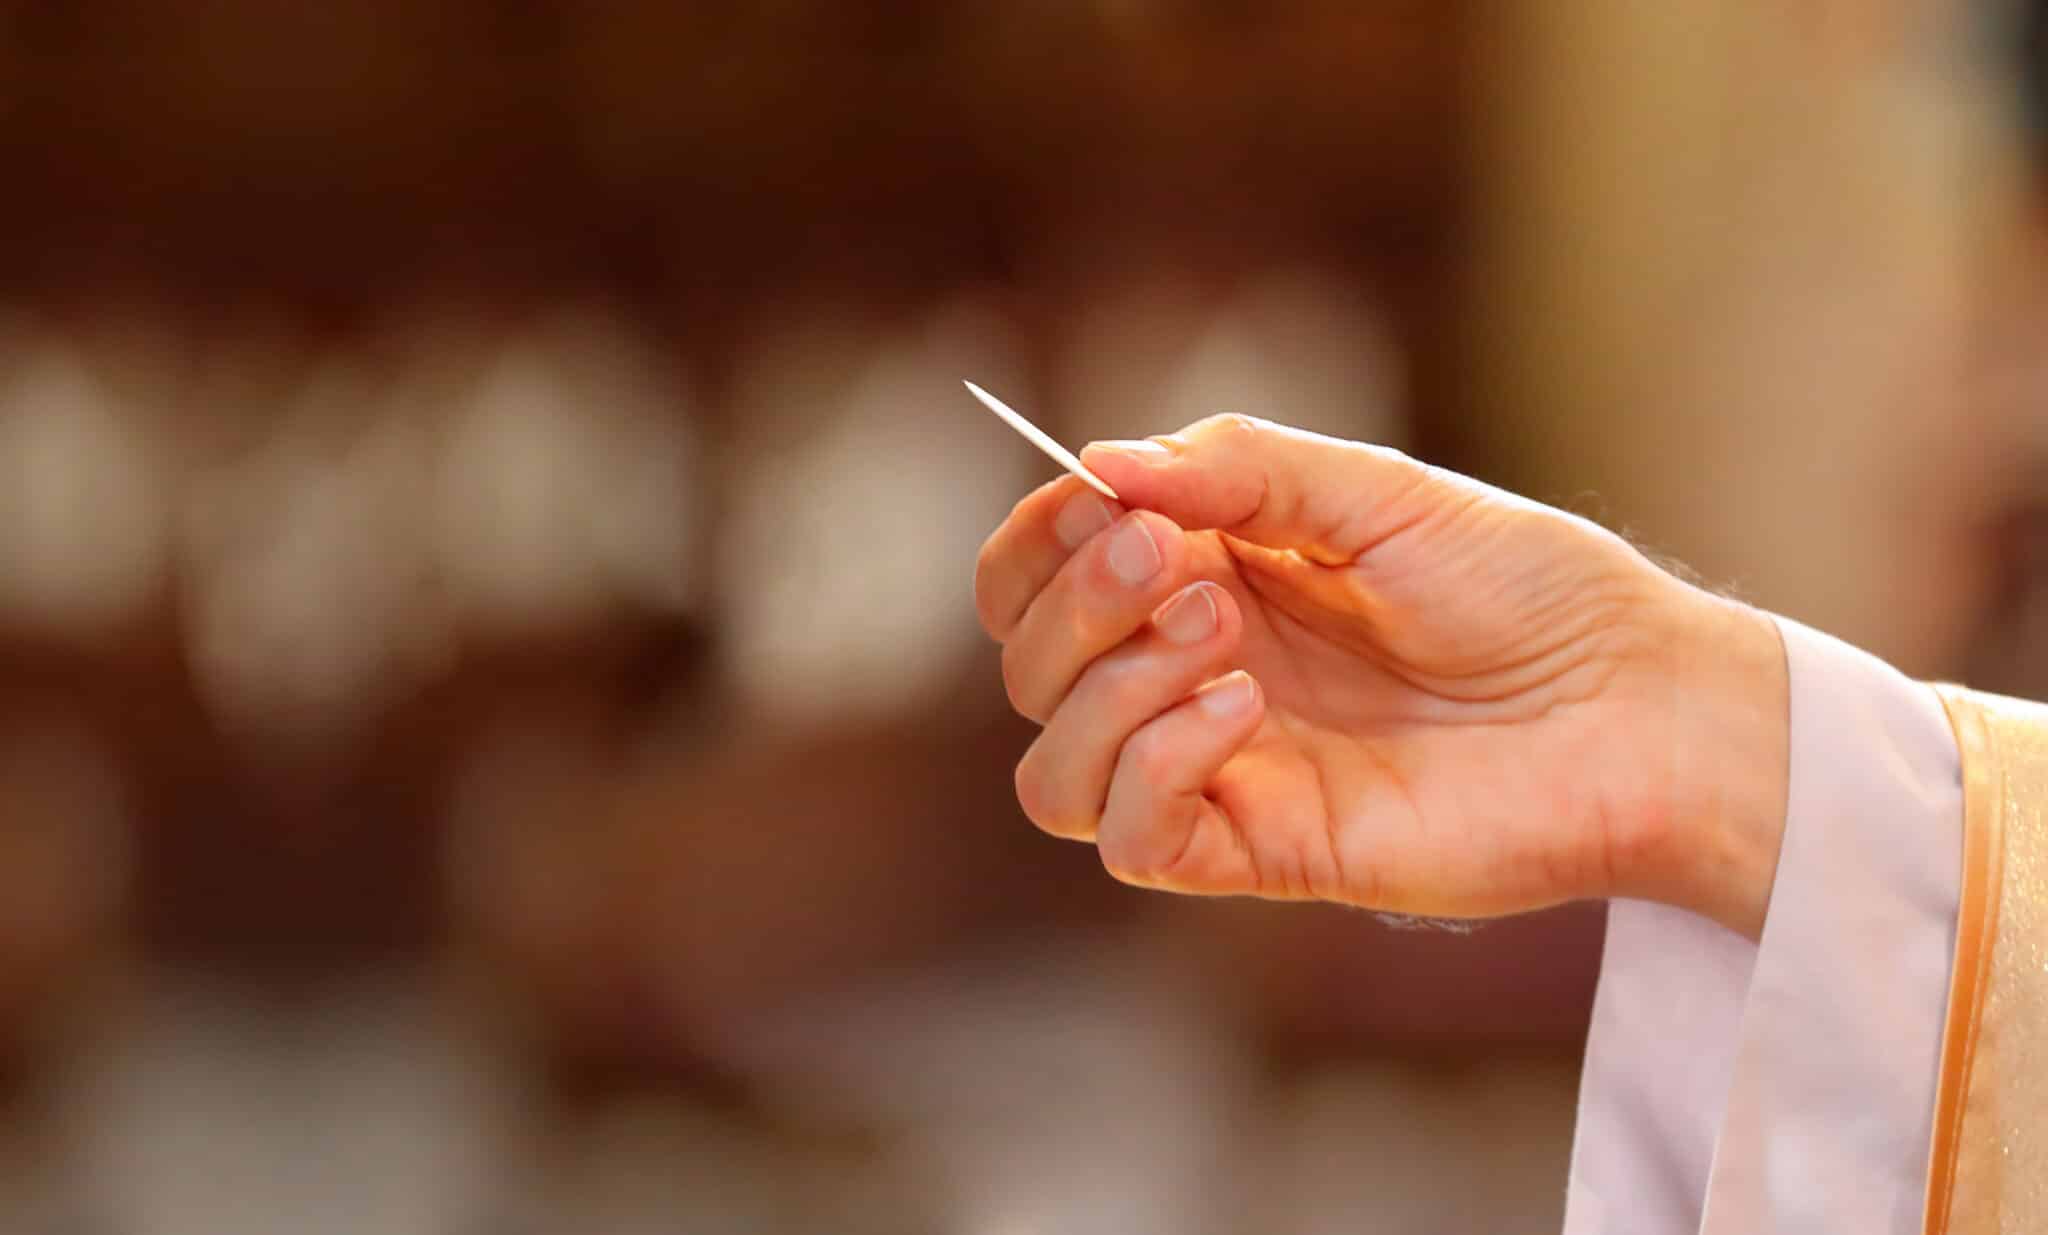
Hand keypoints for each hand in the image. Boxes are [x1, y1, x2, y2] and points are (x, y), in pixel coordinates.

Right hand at [974, 415, 1789, 937]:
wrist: (1639, 705)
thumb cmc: (1528, 588)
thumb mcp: (1378, 491)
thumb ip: (1238, 469)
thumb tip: (1098, 464)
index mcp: (1204, 578)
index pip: (1039, 575)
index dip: (1036, 539)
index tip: (1095, 499)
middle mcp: (1189, 677)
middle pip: (1028, 668)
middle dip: (1074, 602)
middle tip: (1172, 558)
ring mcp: (1220, 771)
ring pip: (1051, 774)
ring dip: (1104, 689)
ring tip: (1226, 639)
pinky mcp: (1260, 851)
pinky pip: (1130, 839)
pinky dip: (1153, 766)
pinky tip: (1241, 711)